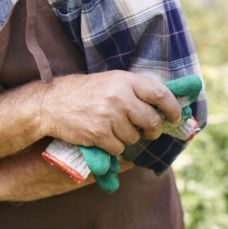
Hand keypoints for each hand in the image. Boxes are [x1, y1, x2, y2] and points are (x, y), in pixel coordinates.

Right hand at [42, 75, 202, 192]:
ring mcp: (109, 116)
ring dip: (128, 138)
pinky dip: (114, 146)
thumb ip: (134, 90)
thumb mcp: (110, 81)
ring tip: (113, 128)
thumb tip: (164, 107)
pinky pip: (119, 148)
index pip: (161, 94)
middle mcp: (119, 97)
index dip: (173, 108)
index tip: (175, 117)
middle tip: (147, 132)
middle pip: (151, 121)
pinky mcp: (99, 133)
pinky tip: (103, 136)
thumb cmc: (84, 92)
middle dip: (152, 131)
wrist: (51, 103)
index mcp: (124, 80)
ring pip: (135, 137)